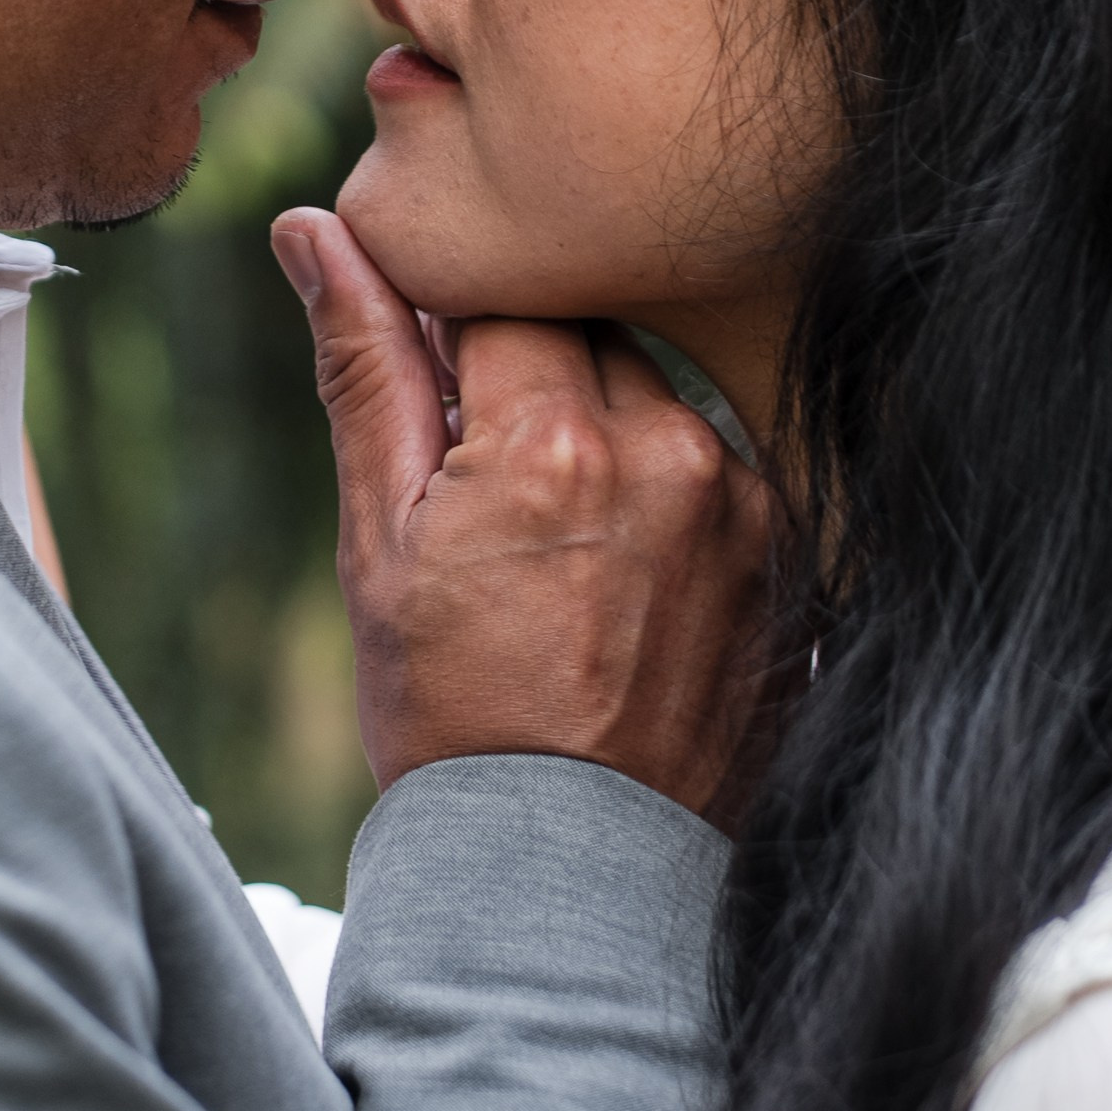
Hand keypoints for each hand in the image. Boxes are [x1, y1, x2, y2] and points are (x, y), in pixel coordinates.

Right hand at [271, 208, 775, 815]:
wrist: (568, 880)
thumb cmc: (452, 717)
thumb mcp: (379, 541)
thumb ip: (365, 368)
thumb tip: (315, 230)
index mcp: (558, 439)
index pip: (509, 296)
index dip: (462, 336)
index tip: (444, 400)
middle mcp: (675, 454)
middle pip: (596, 337)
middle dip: (537, 383)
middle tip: (493, 491)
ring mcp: (751, 512)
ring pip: (664, 404)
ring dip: (611, 440)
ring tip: (563, 556)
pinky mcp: (797, 564)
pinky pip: (725, 478)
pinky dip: (673, 502)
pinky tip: (626, 587)